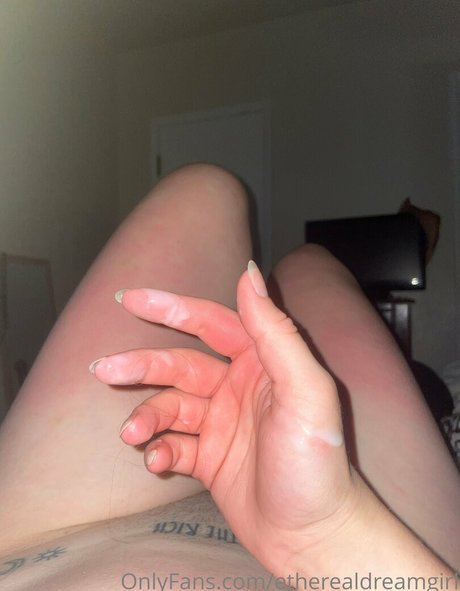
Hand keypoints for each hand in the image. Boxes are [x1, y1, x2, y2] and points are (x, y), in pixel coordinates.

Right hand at [90, 262, 360, 572]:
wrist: (313, 537)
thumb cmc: (317, 464)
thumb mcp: (305, 391)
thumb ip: (276, 332)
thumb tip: (248, 273)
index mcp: (264, 362)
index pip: (212, 323)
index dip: (173, 308)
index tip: (133, 299)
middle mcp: (239, 387)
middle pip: (180, 364)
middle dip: (142, 365)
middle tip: (106, 370)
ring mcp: (221, 423)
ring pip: (170, 405)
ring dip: (146, 416)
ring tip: (132, 434)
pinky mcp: (208, 458)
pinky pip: (172, 445)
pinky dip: (158, 450)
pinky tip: (156, 462)